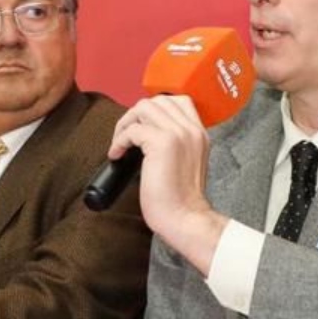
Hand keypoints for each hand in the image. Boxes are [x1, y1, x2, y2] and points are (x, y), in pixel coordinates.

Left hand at [108, 95, 226, 268]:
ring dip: (126, 123)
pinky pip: (132, 130)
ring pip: (144, 108)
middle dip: (136, 115)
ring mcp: (178, 134)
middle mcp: (191, 129)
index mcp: (199, 133)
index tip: (143, 127)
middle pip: (158, 100)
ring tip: (120, 143)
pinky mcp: (163, 143)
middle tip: (126, 135)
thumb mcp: (187, 162)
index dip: (155, 109)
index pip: (179, 100)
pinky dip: (119, 140)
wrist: (185, 218)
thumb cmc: (180, 199)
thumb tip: (146, 133)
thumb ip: (176, 143)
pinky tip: (117, 155)